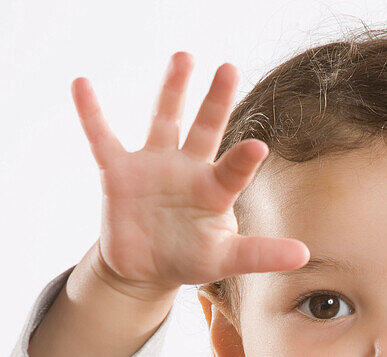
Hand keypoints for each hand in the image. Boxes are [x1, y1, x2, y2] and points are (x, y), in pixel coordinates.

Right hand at [70, 51, 308, 296]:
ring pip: (164, 120)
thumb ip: (260, 254)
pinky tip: (82, 85)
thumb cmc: (189, 258)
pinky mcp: (119, 173)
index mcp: (215, 189)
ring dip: (173, 90)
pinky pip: (102, 138)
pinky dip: (91, 114)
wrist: (144, 269)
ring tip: (184, 56)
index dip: (243, 160)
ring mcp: (154, 166)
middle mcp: (188, 169)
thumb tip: (304, 255)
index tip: (258, 146)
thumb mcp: (225, 259)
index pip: (233, 170)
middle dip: (216, 100)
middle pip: (205, 128)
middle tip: (229, 67)